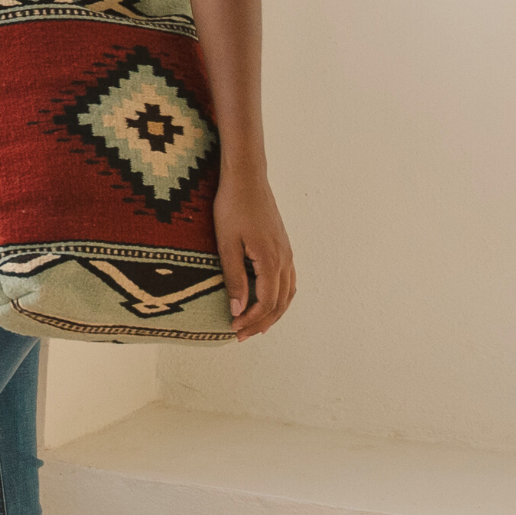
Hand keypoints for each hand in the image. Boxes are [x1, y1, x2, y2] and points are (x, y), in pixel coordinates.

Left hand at [213, 173, 294, 341]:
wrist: (247, 178)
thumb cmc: (232, 207)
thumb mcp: (227, 242)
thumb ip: (234, 277)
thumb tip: (237, 309)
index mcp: (271, 260)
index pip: (266, 302)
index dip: (251, 319)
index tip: (233, 329)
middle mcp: (285, 259)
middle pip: (280, 303)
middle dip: (262, 322)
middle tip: (241, 335)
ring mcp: (287, 252)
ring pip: (288, 293)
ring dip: (273, 313)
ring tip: (255, 325)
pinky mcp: (283, 246)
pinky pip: (288, 280)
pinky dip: (280, 297)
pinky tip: (267, 300)